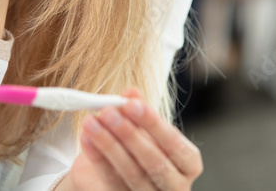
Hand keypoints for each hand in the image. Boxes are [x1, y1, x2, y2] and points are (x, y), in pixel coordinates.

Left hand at [68, 86, 202, 189]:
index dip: (153, 124)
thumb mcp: (145, 129)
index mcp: (188, 164)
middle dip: (129, 134)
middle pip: (154, 162)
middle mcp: (175, 185)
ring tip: (92, 122)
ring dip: (108, 144)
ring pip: (131, 173)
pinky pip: (110, 180)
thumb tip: (131, 93)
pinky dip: (97, 157)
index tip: (132, 104)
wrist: (120, 175)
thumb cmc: (141, 148)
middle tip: (108, 112)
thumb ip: (140, 111)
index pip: (174, 144)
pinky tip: (86, 138)